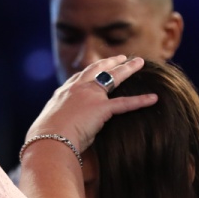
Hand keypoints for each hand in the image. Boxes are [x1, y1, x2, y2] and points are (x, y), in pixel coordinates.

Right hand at [25, 56, 155, 153]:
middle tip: (122, 57)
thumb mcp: (50, 126)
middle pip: (97, 69)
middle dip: (111, 61)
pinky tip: (153, 98)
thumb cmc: (45, 139)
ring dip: (128, 69)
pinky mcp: (101, 108)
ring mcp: (90, 96)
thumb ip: (59, 122)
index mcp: (64, 92)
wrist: (47, 140)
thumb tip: (58, 131)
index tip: (98, 66)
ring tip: (139, 62)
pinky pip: (125, 103)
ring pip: (113, 78)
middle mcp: (77, 88)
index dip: (91, 71)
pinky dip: (141, 101)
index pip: (79, 77)